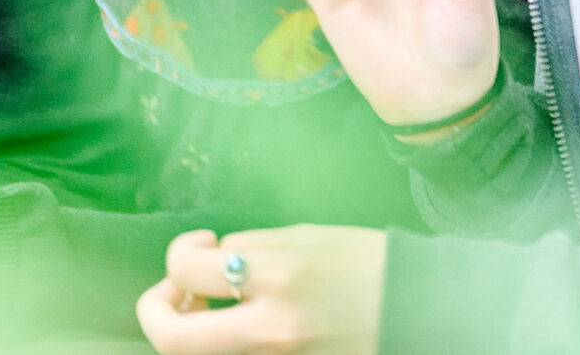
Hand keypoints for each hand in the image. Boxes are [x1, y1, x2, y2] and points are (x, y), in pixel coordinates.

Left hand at [137, 225, 383, 354]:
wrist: (422, 311)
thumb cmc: (369, 263)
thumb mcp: (308, 237)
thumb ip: (254, 249)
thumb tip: (214, 262)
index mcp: (277, 275)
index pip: (187, 268)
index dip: (183, 251)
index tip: (203, 244)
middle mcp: (269, 327)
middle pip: (172, 338)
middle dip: (156, 309)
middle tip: (176, 291)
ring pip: (200, 354)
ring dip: (192, 328)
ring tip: (209, 307)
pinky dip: (226, 341)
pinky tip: (241, 321)